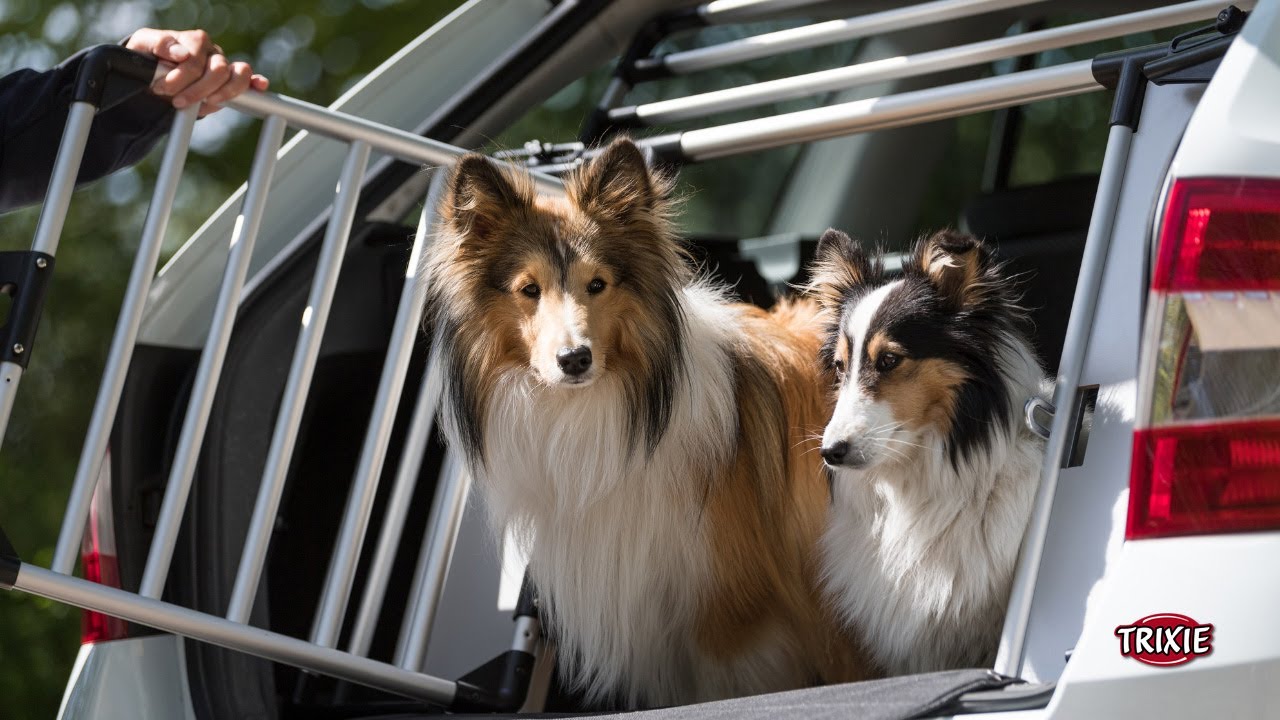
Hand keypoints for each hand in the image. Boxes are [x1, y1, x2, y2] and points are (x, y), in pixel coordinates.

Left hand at [125, 28, 268, 116]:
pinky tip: (259, 87)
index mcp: (194, 40)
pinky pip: (248, 79)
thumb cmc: (147, 57)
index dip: (179, 76)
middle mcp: (213, 52)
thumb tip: (181, 53)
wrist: (151, 73)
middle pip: (218, 70)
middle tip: (177, 101)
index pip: (195, 59)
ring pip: (237, 76)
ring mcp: (224, 67)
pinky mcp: (231, 82)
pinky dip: (256, 84)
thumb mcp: (142, 45)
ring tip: (205, 103)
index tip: (160, 87)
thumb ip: (159, 44)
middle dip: (197, 89)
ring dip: (223, 93)